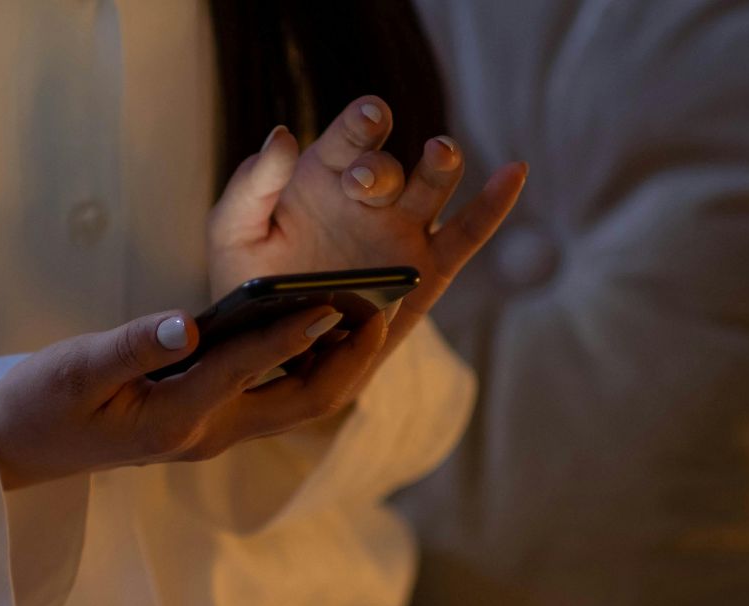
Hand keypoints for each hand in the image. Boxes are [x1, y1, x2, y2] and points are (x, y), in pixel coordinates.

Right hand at [0, 303, 388, 489]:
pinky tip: (327, 321)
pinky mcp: (210, 421)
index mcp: (176, 417)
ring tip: (372, 309)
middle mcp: (208, 432)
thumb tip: (187, 322)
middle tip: (382, 307)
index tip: (338, 298)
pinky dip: (311, 360)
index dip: (296, 330)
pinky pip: (279, 395)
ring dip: (341, 361)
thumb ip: (134, 345)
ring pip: (300, 403)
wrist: (19, 448)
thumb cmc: (40, 403)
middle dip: (350, 357)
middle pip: (304, 403)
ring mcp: (214, 432)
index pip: (250, 368)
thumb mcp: (76, 368)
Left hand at [209, 96, 527, 356]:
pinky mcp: (428, 270)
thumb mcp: (233, 232)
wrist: (271, 347)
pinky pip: (467, 233)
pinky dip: (494, 204)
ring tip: (439, 153)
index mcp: (325, 174)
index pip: (349, 137)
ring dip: (440, 166)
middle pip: (388, 166)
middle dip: (379, 168)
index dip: (362, 122)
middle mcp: (369, 196)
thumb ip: (251, 184)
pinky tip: (515, 172)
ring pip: (432, 187)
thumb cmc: (248, 282)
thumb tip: (282, 134)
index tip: (369, 116)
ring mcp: (402, 231)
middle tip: (363, 181)